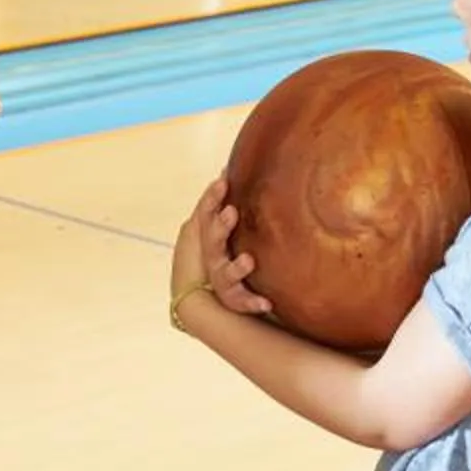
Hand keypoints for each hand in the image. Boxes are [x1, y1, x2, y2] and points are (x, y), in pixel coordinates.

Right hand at [172, 179, 274, 317]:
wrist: (204, 298)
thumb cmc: (219, 252)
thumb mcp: (216, 228)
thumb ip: (220, 203)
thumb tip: (226, 167)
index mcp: (210, 236)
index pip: (206, 215)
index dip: (212, 199)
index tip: (222, 182)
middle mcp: (212, 257)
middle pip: (212, 242)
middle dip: (220, 227)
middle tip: (232, 212)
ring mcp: (221, 279)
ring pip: (224, 274)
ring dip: (236, 267)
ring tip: (248, 261)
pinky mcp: (234, 301)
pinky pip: (242, 303)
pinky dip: (253, 303)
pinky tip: (266, 303)